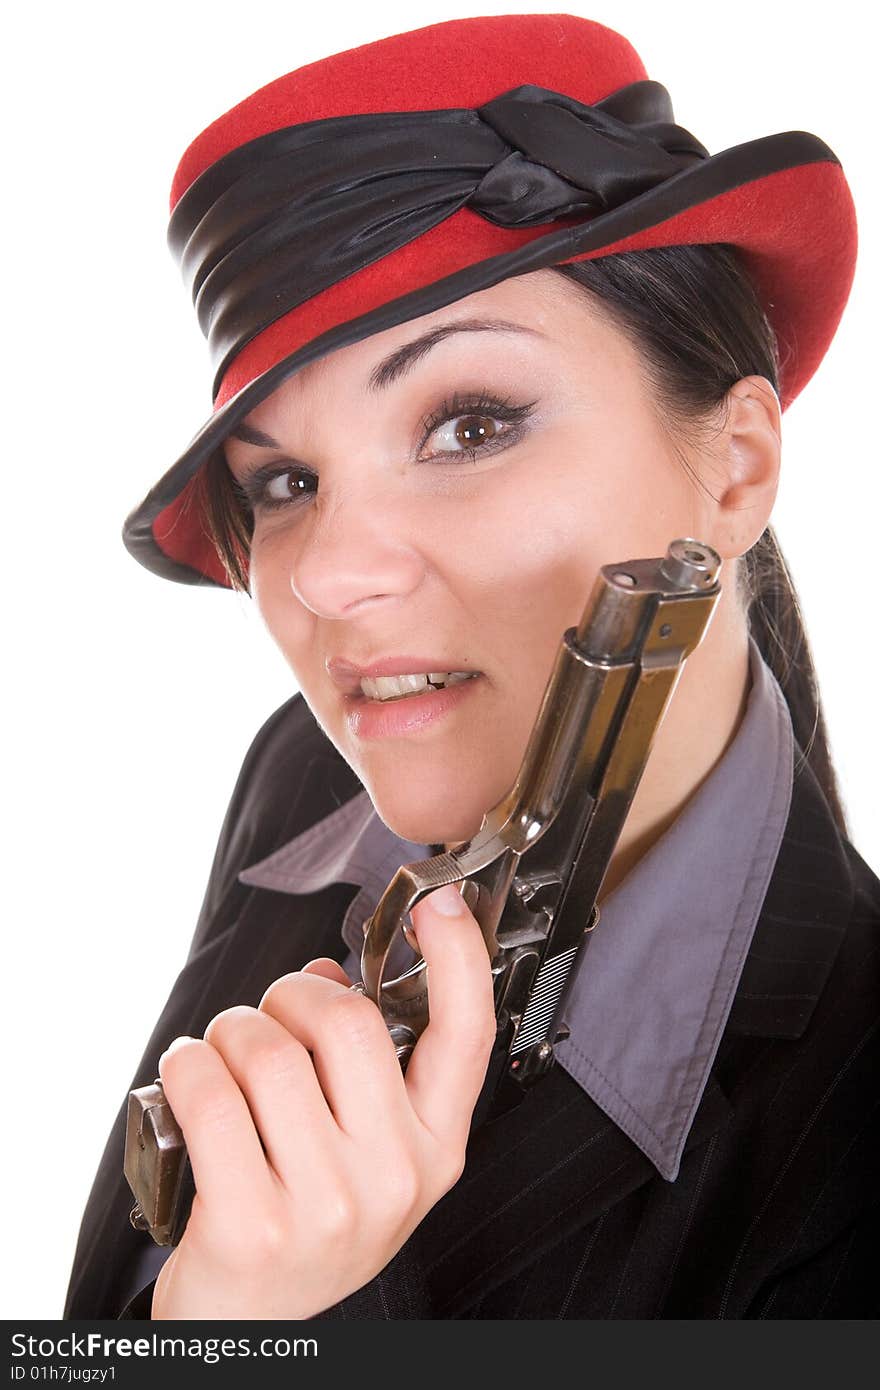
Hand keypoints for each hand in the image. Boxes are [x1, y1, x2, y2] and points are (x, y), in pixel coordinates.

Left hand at [150, 883, 494, 1318]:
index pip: (465, 1034)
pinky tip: (186, 1079)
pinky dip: (185, 1066)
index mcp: (434, 1147)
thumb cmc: (303, 1223)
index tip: (438, 903)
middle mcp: (395, 1177)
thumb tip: (323, 976)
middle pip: (343, 1021)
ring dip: (224, 1033)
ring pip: (265, 1051)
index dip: (457, 957)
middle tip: (265, 1019)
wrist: (249, 1326)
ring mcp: (328, 1207)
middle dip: (284, 997)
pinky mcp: (253, 1225)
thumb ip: (358, 1063)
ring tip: (217, 1060)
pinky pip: (208, 1093)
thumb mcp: (359, 1150)